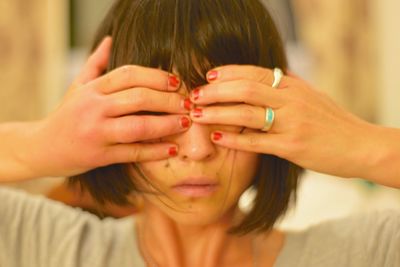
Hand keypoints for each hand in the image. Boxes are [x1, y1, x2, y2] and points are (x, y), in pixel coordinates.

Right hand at [25, 37, 191, 177]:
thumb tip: (109, 40)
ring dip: (166, 124)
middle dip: (168, 100)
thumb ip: (96, 63)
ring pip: (138, 126)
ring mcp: (96, 132)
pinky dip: (155, 151)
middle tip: (188, 103)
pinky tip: (172, 148)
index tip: (176, 82)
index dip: (156, 76)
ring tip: (185, 123)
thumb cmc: (66, 115)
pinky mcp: (99, 156)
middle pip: (139, 98)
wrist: (41, 147)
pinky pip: (133, 153)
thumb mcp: (78, 86)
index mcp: (92, 89)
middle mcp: (94, 108)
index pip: (129, 75)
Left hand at [188, 65, 377, 178]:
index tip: (208, 77)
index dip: (227, 73)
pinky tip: (217, 137)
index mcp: (293, 85)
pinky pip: (256, 141)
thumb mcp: (309, 96)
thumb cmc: (331, 121)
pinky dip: (234, 139)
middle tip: (194, 96)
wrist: (359, 145)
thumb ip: (285, 88)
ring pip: (246, 113)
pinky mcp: (292, 147)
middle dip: (215, 92)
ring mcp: (292, 123)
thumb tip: (259, 81)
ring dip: (217, 113)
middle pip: (245, 88)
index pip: (253, 72)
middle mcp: (291, 99)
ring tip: (196, 115)